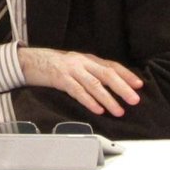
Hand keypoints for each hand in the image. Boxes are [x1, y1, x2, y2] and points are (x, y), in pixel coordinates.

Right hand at [18, 47, 142, 116]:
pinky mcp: (60, 78)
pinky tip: (98, 109)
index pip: (112, 65)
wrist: (30, 61)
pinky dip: (89, 101)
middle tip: (134, 100)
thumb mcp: (76, 65)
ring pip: (94, 84)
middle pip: (106, 74)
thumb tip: (113, 86)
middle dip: (122, 88)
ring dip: (108, 99)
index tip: (139, 85)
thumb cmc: (55, 66)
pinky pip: (77, 91)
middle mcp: (82, 62)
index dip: (126, 74)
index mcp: (88, 59)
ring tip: (119, 111)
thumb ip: (92, 72)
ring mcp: (71, 69)